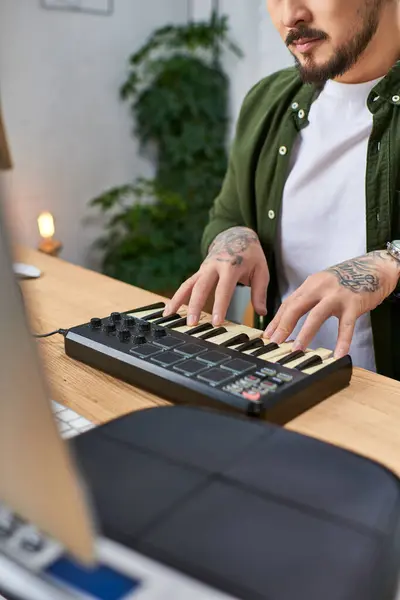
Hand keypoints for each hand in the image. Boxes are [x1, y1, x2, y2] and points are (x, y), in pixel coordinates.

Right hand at [163, 226, 268, 325]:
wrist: (237, 235)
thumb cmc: (251, 255)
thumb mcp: (261, 270)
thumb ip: (260, 292)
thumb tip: (262, 313)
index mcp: (231, 266)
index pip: (224, 288)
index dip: (220, 306)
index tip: (217, 322)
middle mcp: (214, 266)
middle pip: (201, 287)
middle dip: (195, 306)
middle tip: (192, 323)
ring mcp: (204, 269)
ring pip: (188, 285)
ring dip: (178, 301)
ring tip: (170, 316)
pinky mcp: (199, 272)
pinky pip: (186, 285)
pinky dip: (176, 297)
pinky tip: (169, 310)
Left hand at [264, 250, 399, 357]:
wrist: (373, 268)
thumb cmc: (347, 280)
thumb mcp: (323, 285)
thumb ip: (308, 298)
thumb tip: (290, 316)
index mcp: (310, 284)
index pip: (288, 303)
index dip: (277, 320)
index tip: (268, 334)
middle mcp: (320, 287)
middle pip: (296, 307)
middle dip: (283, 326)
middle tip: (274, 342)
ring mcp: (337, 295)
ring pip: (317, 315)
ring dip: (305, 334)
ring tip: (297, 350)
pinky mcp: (353, 303)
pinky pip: (346, 325)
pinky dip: (342, 341)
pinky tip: (338, 354)